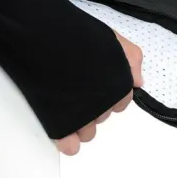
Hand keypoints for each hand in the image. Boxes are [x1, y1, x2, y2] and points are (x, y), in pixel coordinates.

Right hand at [55, 32, 143, 155]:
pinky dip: (67, 142)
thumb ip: (130, 58)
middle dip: (92, 108)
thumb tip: (138, 81)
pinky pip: (70, 145)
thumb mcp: (110, 37)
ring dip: (79, 124)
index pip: (121, 102)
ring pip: (88, 132)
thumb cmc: (72, 32)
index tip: (95, 87)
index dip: (107, 96)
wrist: (38, 33)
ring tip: (65, 106)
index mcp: (117, 84)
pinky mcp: (61, 124)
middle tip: (75, 90)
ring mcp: (83, 116)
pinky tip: (64, 134)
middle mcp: (103, 103)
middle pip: (102, 116)